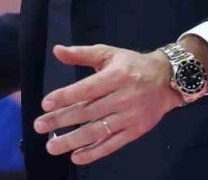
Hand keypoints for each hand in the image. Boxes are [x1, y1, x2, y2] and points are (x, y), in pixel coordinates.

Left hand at [33, 44, 181, 165]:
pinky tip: (77, 157)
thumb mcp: (109, 53)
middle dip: (62, 120)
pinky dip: (94, 152)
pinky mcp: (135, 131)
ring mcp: (130, 117)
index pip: (87, 89)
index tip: (45, 104)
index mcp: (116, 76)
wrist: (168, 80)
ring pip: (98, 131)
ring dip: (73, 140)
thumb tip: (57, 51)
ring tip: (52, 146)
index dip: (66, 96)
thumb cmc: (132, 65)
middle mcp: (123, 97)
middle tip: (39, 126)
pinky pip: (113, 144)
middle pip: (88, 112)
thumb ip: (82, 54)